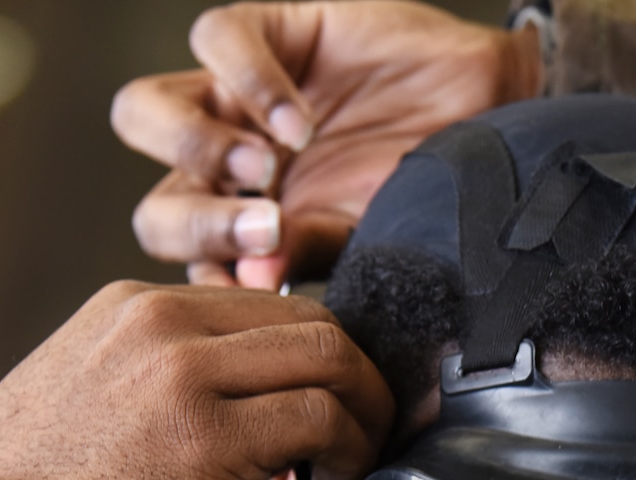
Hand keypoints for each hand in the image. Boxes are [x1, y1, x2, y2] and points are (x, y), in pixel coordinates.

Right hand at [0, 282, 391, 479]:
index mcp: (130, 307)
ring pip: (330, 357)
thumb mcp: (79, 397)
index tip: (324, 406)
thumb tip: (224, 393)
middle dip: (356, 376)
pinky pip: (321, 419)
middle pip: (309, 318)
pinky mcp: (211, 435)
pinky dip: (349, 451)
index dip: (312, 357)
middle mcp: (161, 321)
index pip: (261, 305)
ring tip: (351, 464)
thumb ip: (150, 374)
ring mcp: (186, 373)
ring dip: (364, 412)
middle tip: (363, 433)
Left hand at [113, 2, 542, 288]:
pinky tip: (299, 120)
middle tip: (266, 227)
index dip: (206, 279)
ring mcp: (234, 102)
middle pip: (155, 206)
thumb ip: (312, 251)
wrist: (493, 115)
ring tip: (264, 168)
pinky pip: (215, 41)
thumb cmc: (432, 185)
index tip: (256, 291)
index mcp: (245, 231)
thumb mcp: (374, 230)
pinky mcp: (266, 32)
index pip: (187, 268)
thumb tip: (259, 279)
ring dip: (194, 148)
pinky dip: (249, 81)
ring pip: (142, 114)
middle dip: (199, 225)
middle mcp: (226, 173)